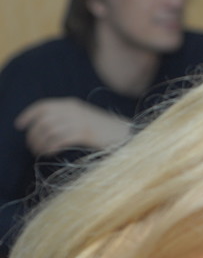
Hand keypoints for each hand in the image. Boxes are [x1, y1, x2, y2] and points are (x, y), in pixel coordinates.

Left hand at [14, 97, 131, 155]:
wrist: (128, 135)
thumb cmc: (106, 131)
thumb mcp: (85, 118)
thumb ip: (68, 119)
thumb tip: (46, 127)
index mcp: (72, 105)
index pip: (43, 106)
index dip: (28, 115)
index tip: (20, 125)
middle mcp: (74, 110)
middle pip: (43, 120)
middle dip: (33, 134)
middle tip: (32, 147)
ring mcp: (80, 121)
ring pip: (48, 130)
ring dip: (40, 143)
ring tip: (40, 152)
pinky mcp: (85, 133)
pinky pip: (59, 139)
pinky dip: (51, 147)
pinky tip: (51, 153)